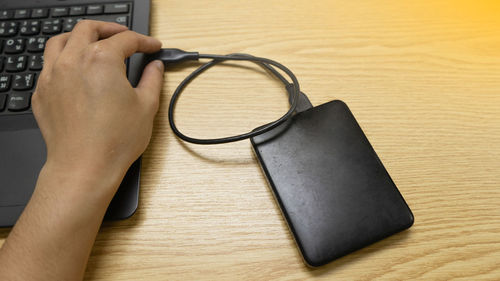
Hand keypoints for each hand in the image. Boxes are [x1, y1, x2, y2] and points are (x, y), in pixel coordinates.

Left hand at [32, 20, 163, 197]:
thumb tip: (155, 68)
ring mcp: (53, 76)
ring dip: (80, 37)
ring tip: (94, 43)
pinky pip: (49, 64)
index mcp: (101, 60)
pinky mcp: (42, 93)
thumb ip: (152, 80)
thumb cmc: (115, 140)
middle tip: (125, 37)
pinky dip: (64, 59)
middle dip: (110, 29)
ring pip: (61, 40)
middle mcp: (73, 61)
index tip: (153, 47)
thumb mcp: (146, 107)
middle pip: (88, 29)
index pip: (126, 40)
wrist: (84, 167)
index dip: (144, 41)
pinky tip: (76, 70)